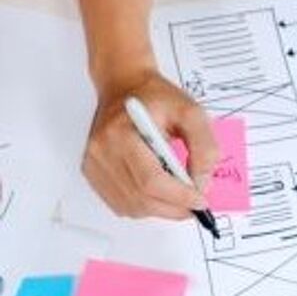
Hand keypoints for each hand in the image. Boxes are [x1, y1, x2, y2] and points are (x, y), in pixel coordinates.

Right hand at [83, 69, 218, 218]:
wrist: (125, 86)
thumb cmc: (156, 97)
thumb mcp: (191, 111)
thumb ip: (204, 145)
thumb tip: (202, 181)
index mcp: (122, 133)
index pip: (151, 180)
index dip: (179, 197)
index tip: (200, 200)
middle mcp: (102, 151)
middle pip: (141, 198)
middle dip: (175, 208)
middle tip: (196, 204)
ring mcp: (93, 164)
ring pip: (131, 207)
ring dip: (162, 209)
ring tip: (180, 197)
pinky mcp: (92, 173)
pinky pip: (121, 204)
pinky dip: (146, 206)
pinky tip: (160, 193)